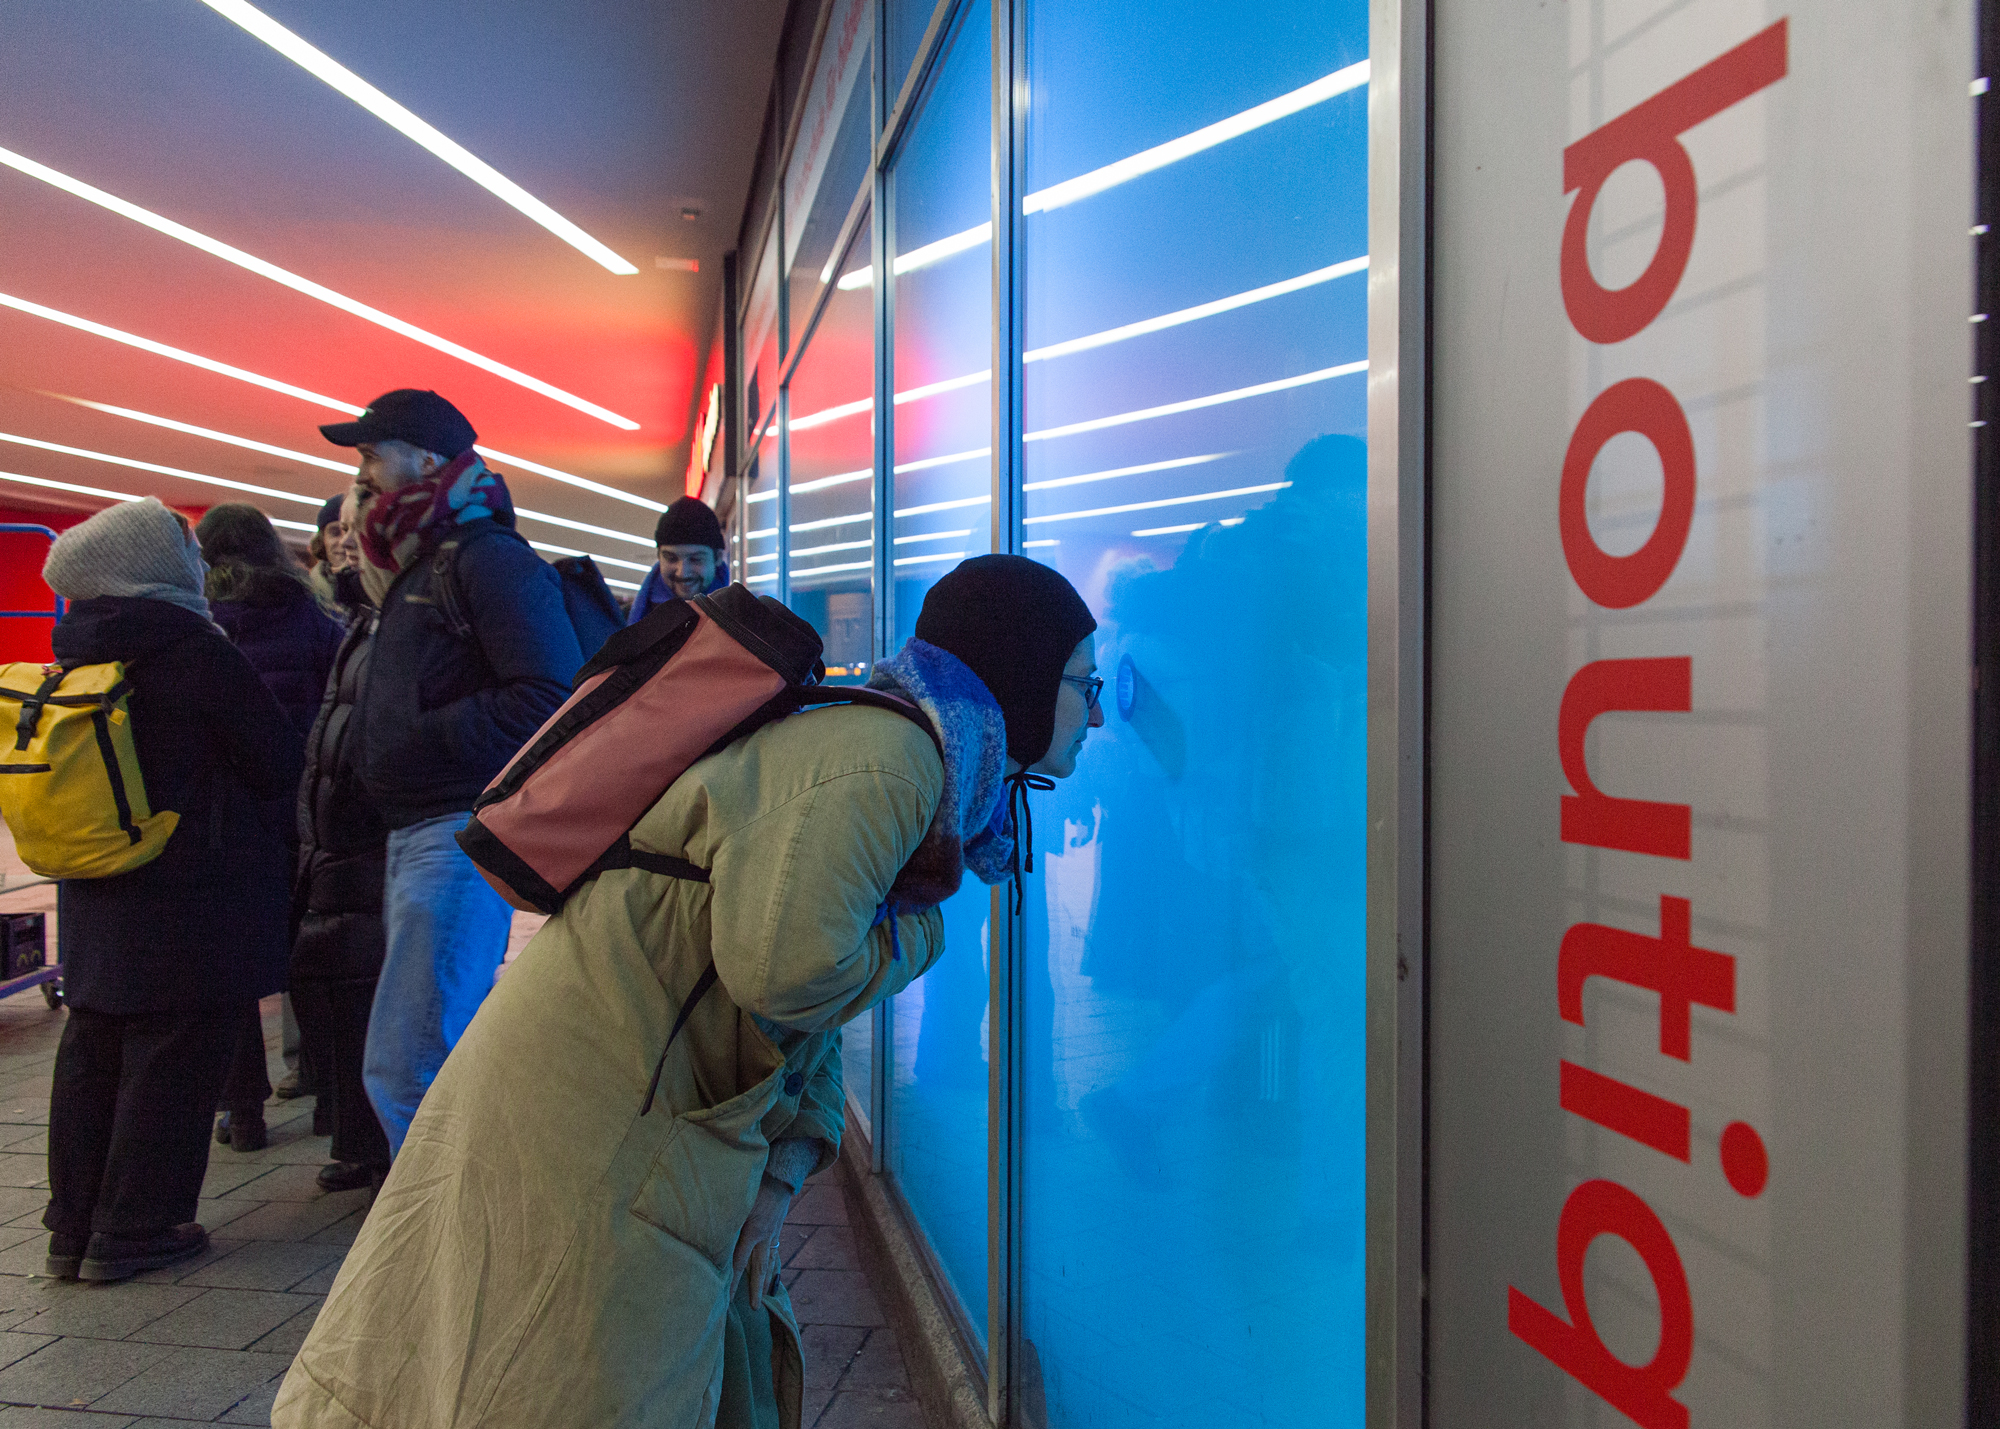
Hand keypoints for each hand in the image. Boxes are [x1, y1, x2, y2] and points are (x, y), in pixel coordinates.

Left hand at [730, 1175, 792, 1309]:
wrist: (779, 1176)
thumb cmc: (754, 1185)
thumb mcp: (738, 1201)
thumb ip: (724, 1218)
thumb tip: (705, 1234)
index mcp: (752, 1231)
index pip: (739, 1262)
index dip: (733, 1282)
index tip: (728, 1298)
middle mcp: (764, 1237)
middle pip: (759, 1268)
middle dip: (756, 1289)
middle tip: (755, 1308)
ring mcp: (772, 1235)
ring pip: (769, 1263)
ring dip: (766, 1282)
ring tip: (763, 1298)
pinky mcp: (776, 1231)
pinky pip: (773, 1254)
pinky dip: (772, 1267)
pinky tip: (770, 1275)